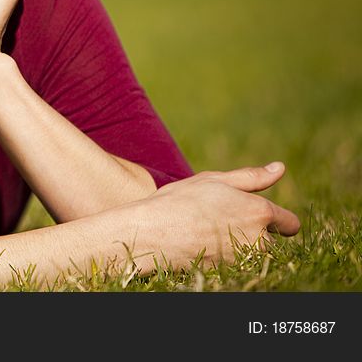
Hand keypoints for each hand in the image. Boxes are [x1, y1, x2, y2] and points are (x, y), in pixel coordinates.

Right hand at [128, 162, 300, 269]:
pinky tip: (202, 246)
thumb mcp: (214, 181)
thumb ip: (252, 178)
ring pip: (253, 253)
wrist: (152, 234)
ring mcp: (244, 261)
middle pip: (270, 241)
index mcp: (259, 212)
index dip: (277, 219)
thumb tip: (280, 168)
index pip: (291, 223)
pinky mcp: (230, 274)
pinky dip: (224, 257)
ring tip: (207, 233)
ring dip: (239, 246)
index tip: (257, 217)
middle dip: (253, 233)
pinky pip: (237, 264)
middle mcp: (259, 240)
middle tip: (219, 220)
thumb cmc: (180, 202)